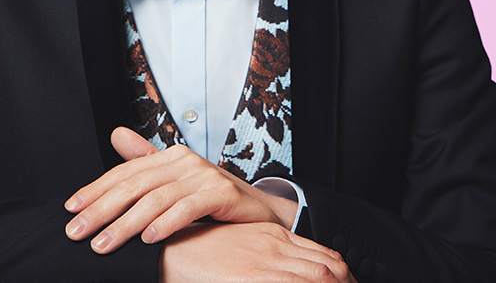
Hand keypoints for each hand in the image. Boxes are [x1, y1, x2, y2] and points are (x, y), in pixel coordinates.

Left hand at [64, 127, 298, 251]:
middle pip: (134, 184)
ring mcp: (203, 174)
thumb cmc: (211, 198)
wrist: (258, 210)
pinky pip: (188, 208)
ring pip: (156, 199)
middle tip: (77, 232)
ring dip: (126, 224)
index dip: (96, 189)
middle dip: (102, 209)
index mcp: (169, 156)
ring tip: (104, 244)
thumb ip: (145, 161)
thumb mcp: (176, 181)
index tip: (70, 210)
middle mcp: (184, 160)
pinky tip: (148, 239)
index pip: (124, 172)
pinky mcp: (221, 192)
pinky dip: (167, 223)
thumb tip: (115, 135)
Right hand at [160, 222, 356, 282]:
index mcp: (273, 237)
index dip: (346, 276)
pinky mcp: (254, 276)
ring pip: (320, 276)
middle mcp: (275, 247)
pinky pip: (296, 281)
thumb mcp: (239, 248)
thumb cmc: (200, 253)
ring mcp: (267, 263)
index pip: (325, 256)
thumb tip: (291, 270)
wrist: (169, 253)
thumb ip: (266, 258)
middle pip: (331, 268)